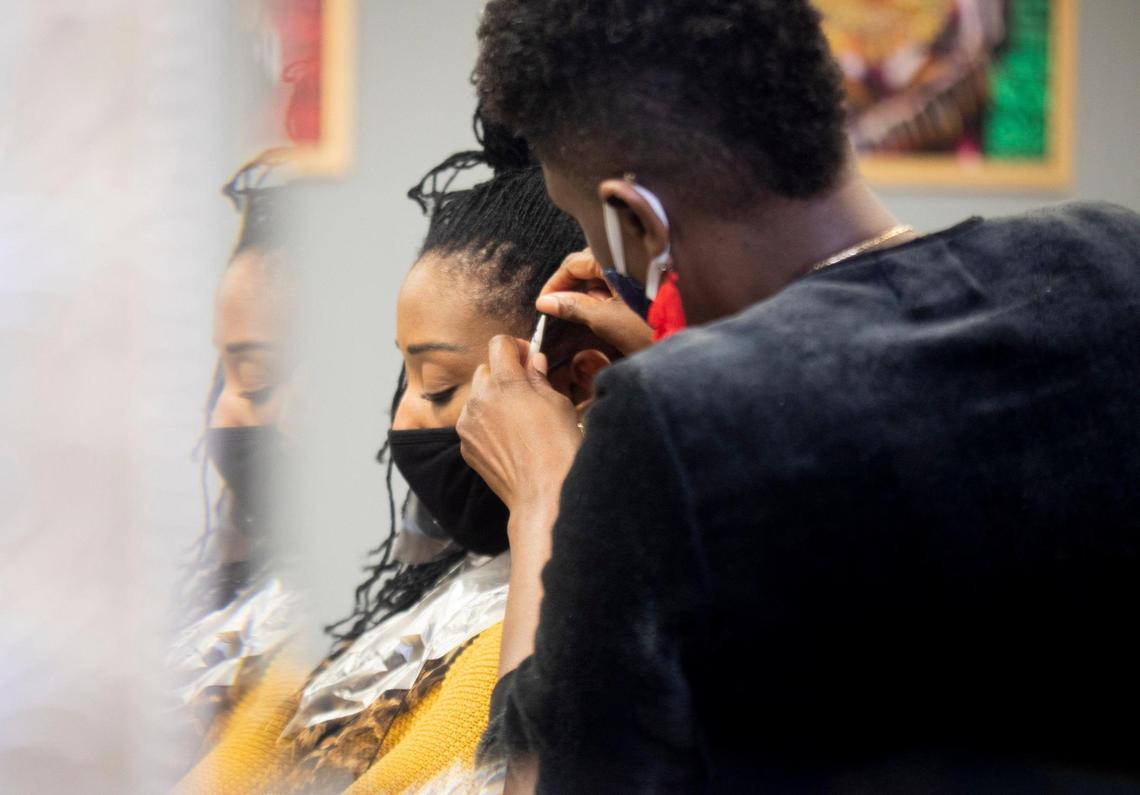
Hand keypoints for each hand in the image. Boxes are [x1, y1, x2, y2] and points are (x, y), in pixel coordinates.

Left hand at [457, 336, 581, 514]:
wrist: (543, 492)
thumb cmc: (558, 446)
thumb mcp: (558, 404)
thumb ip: (539, 378)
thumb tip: (534, 361)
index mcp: (505, 382)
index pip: (500, 343)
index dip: (516, 348)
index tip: (528, 359)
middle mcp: (480, 398)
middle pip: (486, 369)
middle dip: (504, 374)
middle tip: (527, 390)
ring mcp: (469, 423)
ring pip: (477, 396)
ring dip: (493, 399)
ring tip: (518, 419)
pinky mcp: (465, 445)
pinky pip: (473, 422)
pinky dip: (487, 423)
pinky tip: (509, 439)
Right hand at [536, 249, 652, 355]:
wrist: (689, 348)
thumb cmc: (651, 329)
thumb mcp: (606, 320)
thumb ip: (573, 307)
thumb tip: (545, 302)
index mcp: (618, 257)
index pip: (574, 262)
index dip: (556, 283)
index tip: (543, 303)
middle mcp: (630, 255)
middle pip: (589, 265)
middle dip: (573, 288)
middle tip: (559, 311)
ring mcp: (641, 268)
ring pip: (605, 274)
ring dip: (591, 294)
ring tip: (586, 317)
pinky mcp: (650, 281)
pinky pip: (621, 281)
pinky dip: (608, 296)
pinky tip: (607, 315)